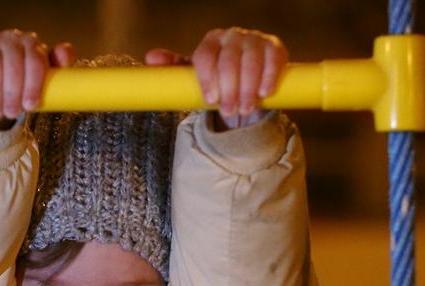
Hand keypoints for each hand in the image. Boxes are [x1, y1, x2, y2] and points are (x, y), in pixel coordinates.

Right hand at [0, 29, 75, 120]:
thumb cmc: (22, 79)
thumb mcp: (42, 75)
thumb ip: (58, 65)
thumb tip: (65, 54)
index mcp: (31, 44)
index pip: (35, 60)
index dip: (33, 84)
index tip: (30, 106)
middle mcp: (10, 38)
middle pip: (13, 63)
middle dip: (13, 92)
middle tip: (12, 113)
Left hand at [146, 27, 286, 124]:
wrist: (245, 78)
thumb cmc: (216, 77)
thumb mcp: (194, 75)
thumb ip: (174, 69)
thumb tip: (150, 58)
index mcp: (210, 41)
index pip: (205, 56)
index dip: (207, 79)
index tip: (210, 100)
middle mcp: (232, 36)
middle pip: (228, 62)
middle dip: (229, 90)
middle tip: (229, 111)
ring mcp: (254, 40)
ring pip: (251, 63)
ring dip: (248, 89)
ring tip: (245, 108)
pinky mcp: (275, 48)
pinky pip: (273, 60)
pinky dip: (268, 77)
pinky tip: (264, 93)